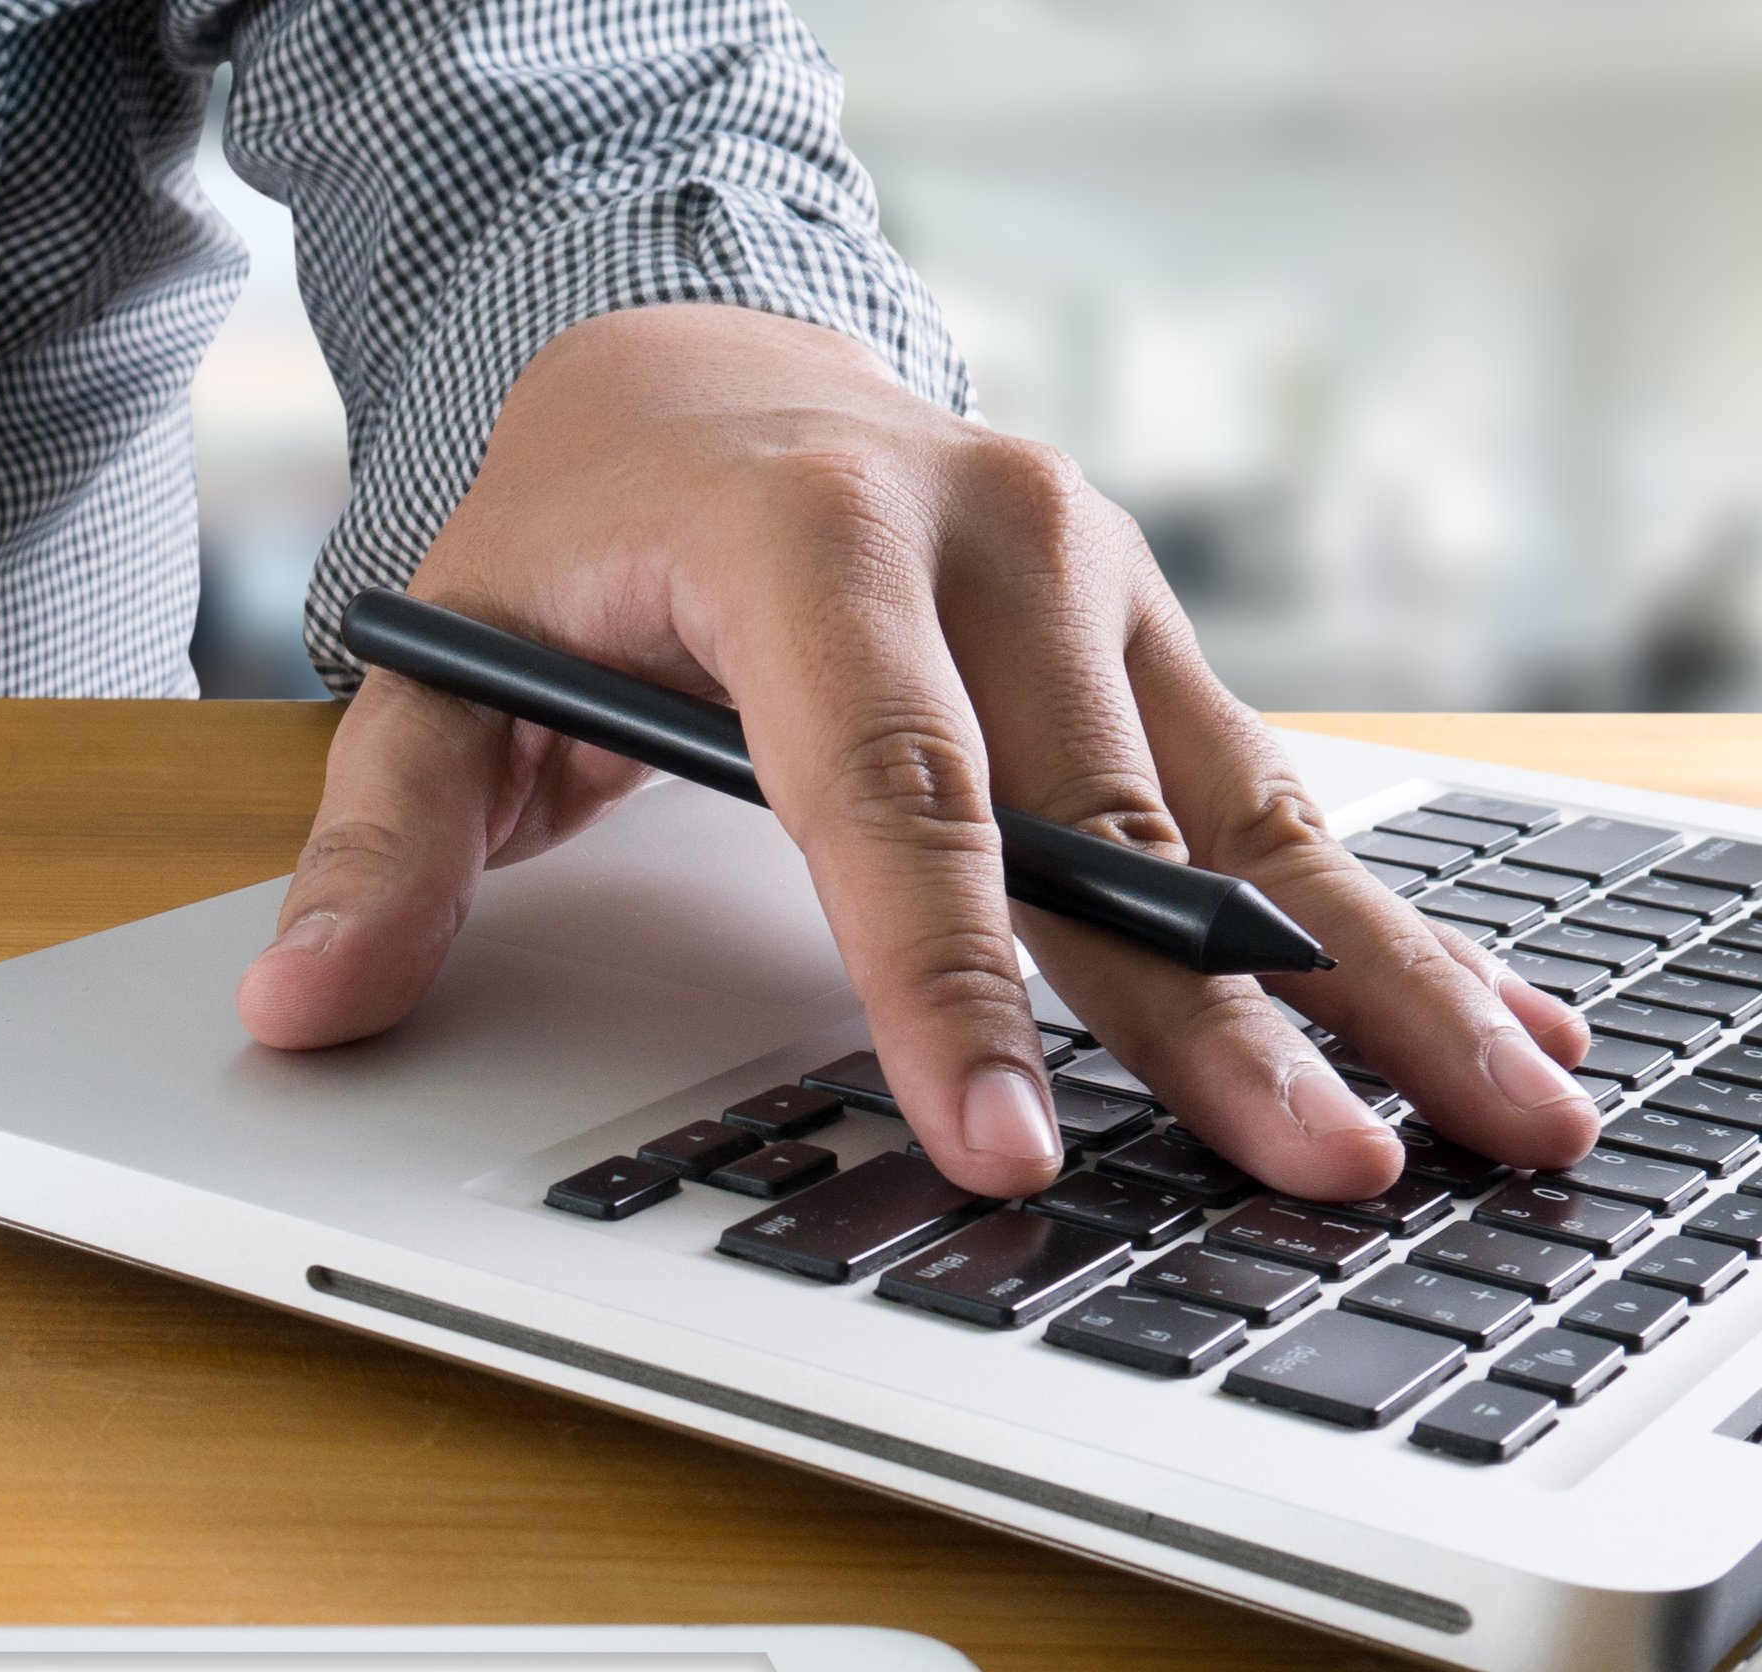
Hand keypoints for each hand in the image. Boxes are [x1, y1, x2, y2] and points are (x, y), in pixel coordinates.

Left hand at [238, 305, 1596, 1200]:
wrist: (690, 372)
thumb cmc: (571, 538)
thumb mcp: (434, 667)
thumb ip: (382, 842)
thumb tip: (305, 1006)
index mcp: (803, 540)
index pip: (886, 798)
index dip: (946, 985)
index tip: (1004, 1143)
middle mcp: (986, 534)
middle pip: (1105, 822)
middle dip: (1215, 1021)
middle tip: (1316, 1176)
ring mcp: (1096, 570)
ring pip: (1237, 805)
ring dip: (1367, 976)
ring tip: (1490, 1123)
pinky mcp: (1150, 623)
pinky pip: (1269, 785)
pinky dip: (1374, 914)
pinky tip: (1481, 1023)